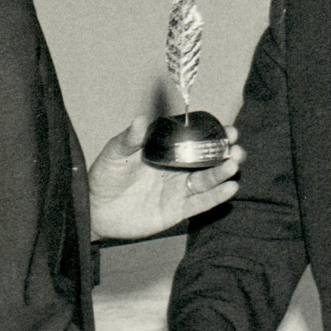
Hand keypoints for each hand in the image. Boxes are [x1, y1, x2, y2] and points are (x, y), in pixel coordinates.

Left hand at [89, 118, 242, 240]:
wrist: (94, 210)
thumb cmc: (105, 177)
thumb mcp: (115, 153)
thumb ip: (129, 138)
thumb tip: (140, 119)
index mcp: (166, 151)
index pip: (195, 140)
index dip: (213, 134)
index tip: (228, 129)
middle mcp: (177, 169)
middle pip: (207, 160)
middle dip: (225, 153)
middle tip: (236, 148)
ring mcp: (178, 190)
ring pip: (207, 180)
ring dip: (223, 173)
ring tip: (233, 164)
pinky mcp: (177, 210)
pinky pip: (200, 203)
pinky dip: (216, 196)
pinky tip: (230, 188)